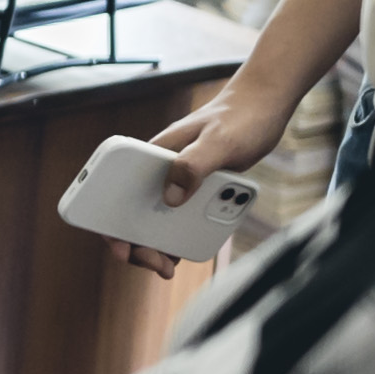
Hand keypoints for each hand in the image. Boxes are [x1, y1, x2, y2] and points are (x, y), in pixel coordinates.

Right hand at [114, 85, 293, 278]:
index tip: (122, 247)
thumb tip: (170, 199)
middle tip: (160, 266)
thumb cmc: (239, 117)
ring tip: (174, 262)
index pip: (115, 189)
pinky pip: (186, 216)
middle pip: (135, 211)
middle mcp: (159, 169)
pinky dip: (187, 233)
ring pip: (160, 218)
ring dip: (163, 243)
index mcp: (151, 154)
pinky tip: (193, 245)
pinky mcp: (197, 186)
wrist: (264, 107)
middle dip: (140, 244)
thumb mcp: (218, 142)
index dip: (109, 222)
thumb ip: (192, 166)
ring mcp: (178, 179)